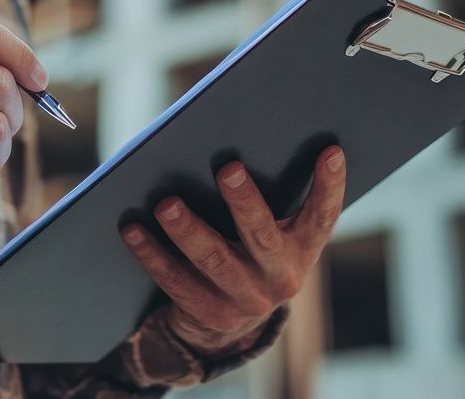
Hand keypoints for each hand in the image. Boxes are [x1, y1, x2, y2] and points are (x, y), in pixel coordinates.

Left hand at [121, 147, 346, 354]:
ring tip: (165, 203)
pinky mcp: (209, 314)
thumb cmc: (247, 251)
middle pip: (261, 235)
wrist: (229, 322)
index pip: (322, 217)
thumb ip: (265, 198)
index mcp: (302, 249)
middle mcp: (281, 277)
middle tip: (227, 167)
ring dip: (187, 229)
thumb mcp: (269, 232)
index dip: (330, 186)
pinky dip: (152, 254)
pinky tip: (132, 229)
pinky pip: (176, 280)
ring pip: (214, 259)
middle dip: (244, 201)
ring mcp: (245, 299)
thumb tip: (233, 142)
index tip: (331, 151)